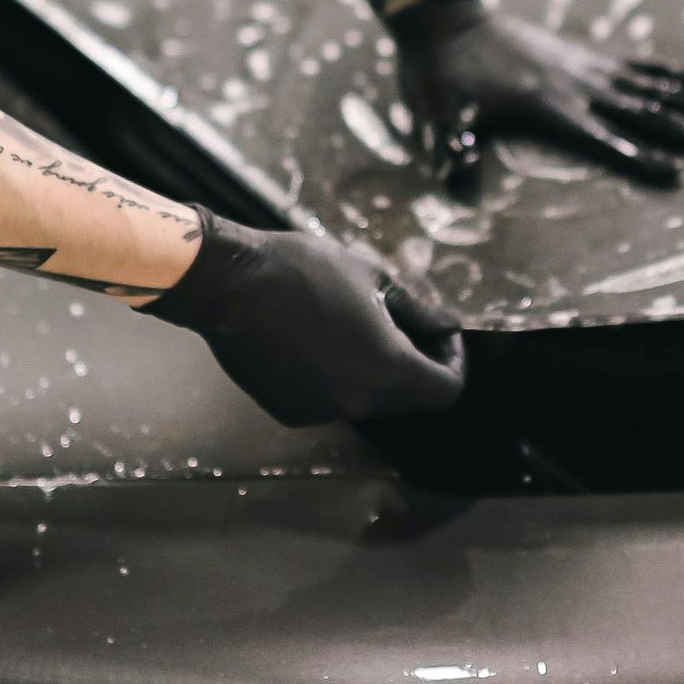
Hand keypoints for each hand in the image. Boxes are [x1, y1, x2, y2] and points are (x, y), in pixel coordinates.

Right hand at [152, 212, 464, 424]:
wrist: (232, 285)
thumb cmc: (306, 270)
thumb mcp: (373, 277)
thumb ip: (418, 310)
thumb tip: (448, 324)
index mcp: (389, 368)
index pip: (445, 390)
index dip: (452, 362)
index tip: (439, 335)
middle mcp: (360, 402)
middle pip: (409, 398)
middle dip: (414, 364)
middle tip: (400, 323)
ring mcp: (323, 412)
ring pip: (368, 400)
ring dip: (373, 371)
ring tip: (353, 327)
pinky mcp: (291, 412)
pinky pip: (331, 401)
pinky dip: (336, 379)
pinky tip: (317, 342)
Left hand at [388, 0, 683, 191]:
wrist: (451, 21)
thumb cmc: (444, 76)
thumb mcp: (439, 111)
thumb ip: (452, 141)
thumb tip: (453, 174)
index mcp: (547, 107)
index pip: (598, 139)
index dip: (634, 158)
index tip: (672, 177)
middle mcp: (578, 86)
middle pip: (642, 113)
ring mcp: (589, 68)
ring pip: (653, 89)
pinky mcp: (591, 56)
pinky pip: (643, 67)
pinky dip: (677, 75)